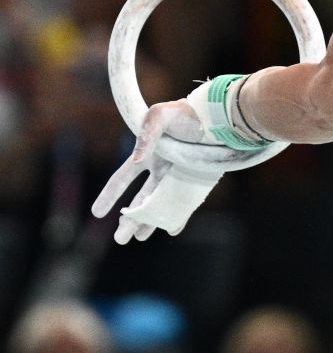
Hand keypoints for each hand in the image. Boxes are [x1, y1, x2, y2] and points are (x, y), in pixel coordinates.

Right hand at [91, 100, 220, 242]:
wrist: (215, 118)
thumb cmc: (184, 113)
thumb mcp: (159, 116)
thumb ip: (146, 135)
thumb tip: (136, 160)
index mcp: (146, 155)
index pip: (122, 179)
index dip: (109, 195)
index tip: (97, 213)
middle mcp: (160, 170)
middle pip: (140, 200)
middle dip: (129, 219)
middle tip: (120, 239)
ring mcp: (178, 178)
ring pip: (160, 206)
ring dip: (150, 222)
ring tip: (139, 238)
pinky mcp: (195, 182)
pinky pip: (184, 204)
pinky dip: (179, 217)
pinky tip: (172, 229)